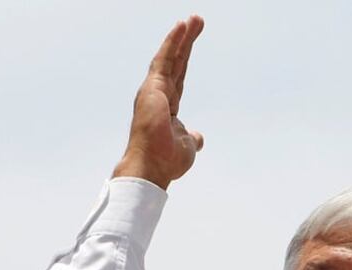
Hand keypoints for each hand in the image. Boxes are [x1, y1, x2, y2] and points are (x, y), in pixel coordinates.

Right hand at [113, 15, 204, 189]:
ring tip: (193, 19)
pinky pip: (164, 59)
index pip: (179, 77)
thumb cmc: (166, 161)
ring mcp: (153, 91)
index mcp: (166, 108)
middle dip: (186, 42)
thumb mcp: (187, 146)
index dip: (185, 60)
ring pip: (170, 57)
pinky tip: (182, 27)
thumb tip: (198, 138)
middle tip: (197, 20)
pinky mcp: (152, 87)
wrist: (152, 167)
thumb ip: (192, 137)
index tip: (191, 43)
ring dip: (181, 37)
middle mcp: (157, 96)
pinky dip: (173, 42)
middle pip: (176, 62)